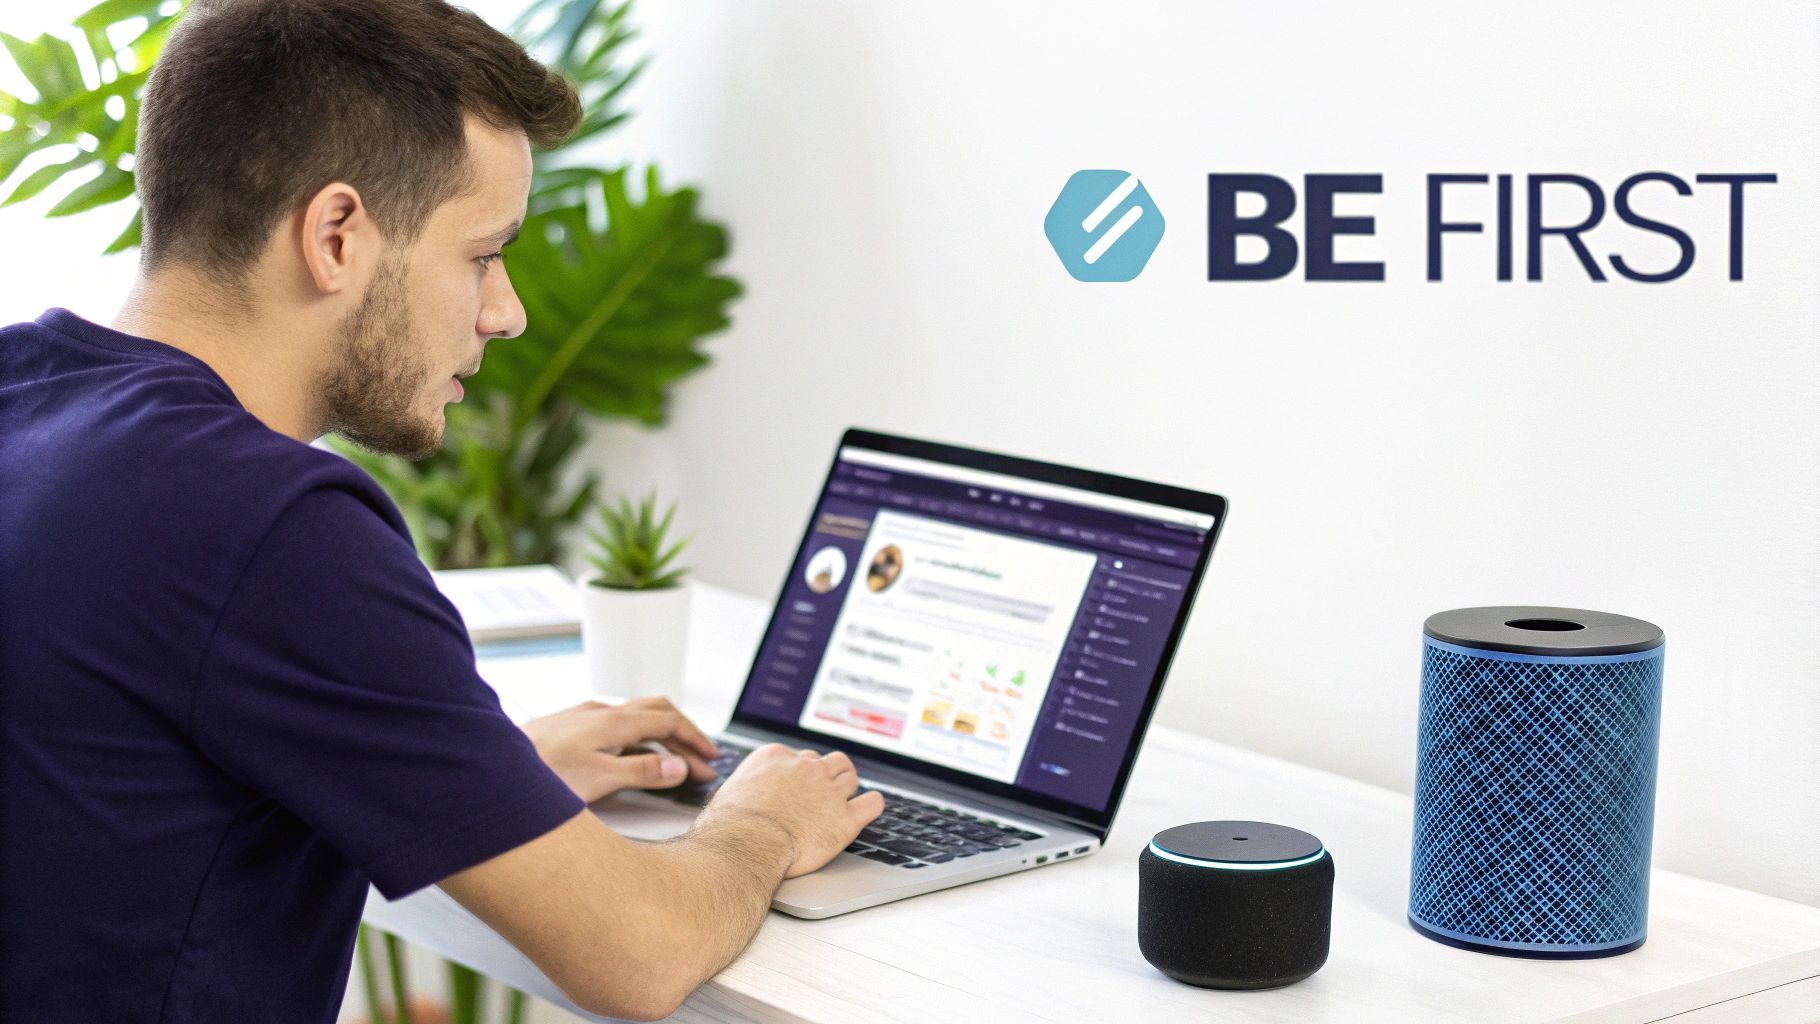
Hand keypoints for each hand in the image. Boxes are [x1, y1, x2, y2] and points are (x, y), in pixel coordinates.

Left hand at [519, 697, 721, 803]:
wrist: (490, 771)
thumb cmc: (539, 775)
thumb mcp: (599, 781)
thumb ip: (642, 773)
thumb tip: (678, 766)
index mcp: (614, 722)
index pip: (669, 721)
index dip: (695, 740)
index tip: (711, 760)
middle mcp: (600, 713)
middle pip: (656, 712)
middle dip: (683, 733)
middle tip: (701, 757)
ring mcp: (583, 718)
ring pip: (635, 717)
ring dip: (660, 735)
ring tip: (673, 758)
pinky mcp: (568, 728)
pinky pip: (615, 725)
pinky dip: (637, 737)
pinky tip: (629, 754)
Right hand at [699, 744, 884, 877]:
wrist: (744, 847)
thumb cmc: (729, 828)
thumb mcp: (732, 792)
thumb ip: (751, 786)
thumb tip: (750, 795)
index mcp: (777, 757)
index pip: (801, 757)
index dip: (801, 775)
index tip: (799, 790)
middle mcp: (806, 768)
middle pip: (830, 762)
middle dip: (828, 776)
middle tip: (824, 795)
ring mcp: (829, 791)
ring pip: (850, 777)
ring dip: (847, 789)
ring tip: (841, 804)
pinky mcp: (846, 819)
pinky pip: (873, 803)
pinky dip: (872, 805)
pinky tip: (867, 810)